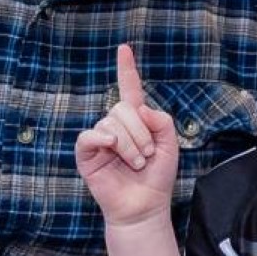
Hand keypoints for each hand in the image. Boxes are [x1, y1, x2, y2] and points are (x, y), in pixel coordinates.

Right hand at [75, 43, 179, 225]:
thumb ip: (161, 121)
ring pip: (111, 123)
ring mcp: (100, 139)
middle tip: (146, 156)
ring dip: (130, 144)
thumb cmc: (156, 177)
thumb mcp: (170, 145)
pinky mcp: (87, 154)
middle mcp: (115, 126)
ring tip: (136, 163)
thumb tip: (138, 109)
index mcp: (136, 121)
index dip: (127, 69)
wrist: (144, 206)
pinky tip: (112, 147)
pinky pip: (89, 136)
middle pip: (123, 108)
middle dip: (141, 132)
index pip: (129, 89)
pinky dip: (103, 139)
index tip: (124, 48)